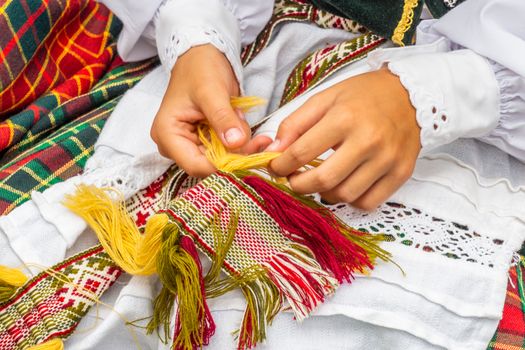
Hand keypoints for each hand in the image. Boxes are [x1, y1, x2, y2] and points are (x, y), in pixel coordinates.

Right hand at [150, 44, 268, 176]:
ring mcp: (189, 144)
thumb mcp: (212, 91)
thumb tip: (236, 143)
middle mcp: (174, 144)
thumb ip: (223, 118)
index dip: (223, 165)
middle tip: (260, 141)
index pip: (196, 165)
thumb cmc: (200, 68)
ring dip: (240, 147)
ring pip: (220, 160)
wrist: (201, 56)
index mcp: (167, 135)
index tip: (250, 155)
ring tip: (246, 122)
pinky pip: (224, 151)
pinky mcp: (203, 141)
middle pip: (209, 165)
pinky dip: (239, 142)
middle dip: (236, 155)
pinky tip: (244, 125)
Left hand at [267, 67, 420, 209]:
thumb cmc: (364, 96)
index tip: (276, 167)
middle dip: (299, 185)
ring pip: (345, 195)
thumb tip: (274, 150)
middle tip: (294, 179)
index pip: (301, 153)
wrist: (411, 94)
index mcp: (345, 118)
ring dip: (324, 193)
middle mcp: (368, 140)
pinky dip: (351, 200)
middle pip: (323, 180)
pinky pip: (368, 202)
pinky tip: (346, 184)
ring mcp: (387, 159)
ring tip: (321, 179)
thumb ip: (296, 123)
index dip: (281, 165)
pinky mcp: (401, 173)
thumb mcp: (325, 98)